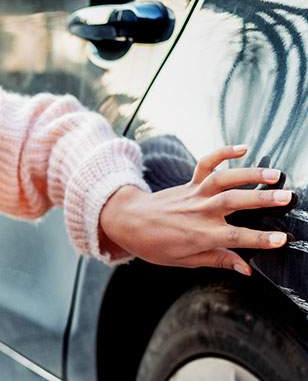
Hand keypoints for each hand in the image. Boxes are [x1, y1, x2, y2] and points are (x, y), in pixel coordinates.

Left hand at [99, 145, 292, 275]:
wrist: (128, 222)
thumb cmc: (155, 245)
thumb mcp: (184, 261)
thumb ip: (217, 260)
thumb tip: (245, 268)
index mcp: (200, 235)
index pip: (235, 237)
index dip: (259, 239)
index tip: (281, 239)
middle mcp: (199, 211)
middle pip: (234, 203)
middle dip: (262, 200)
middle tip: (287, 198)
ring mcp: (194, 194)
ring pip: (223, 180)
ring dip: (249, 175)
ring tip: (274, 174)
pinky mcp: (189, 183)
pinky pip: (205, 164)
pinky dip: (222, 153)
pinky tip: (241, 148)